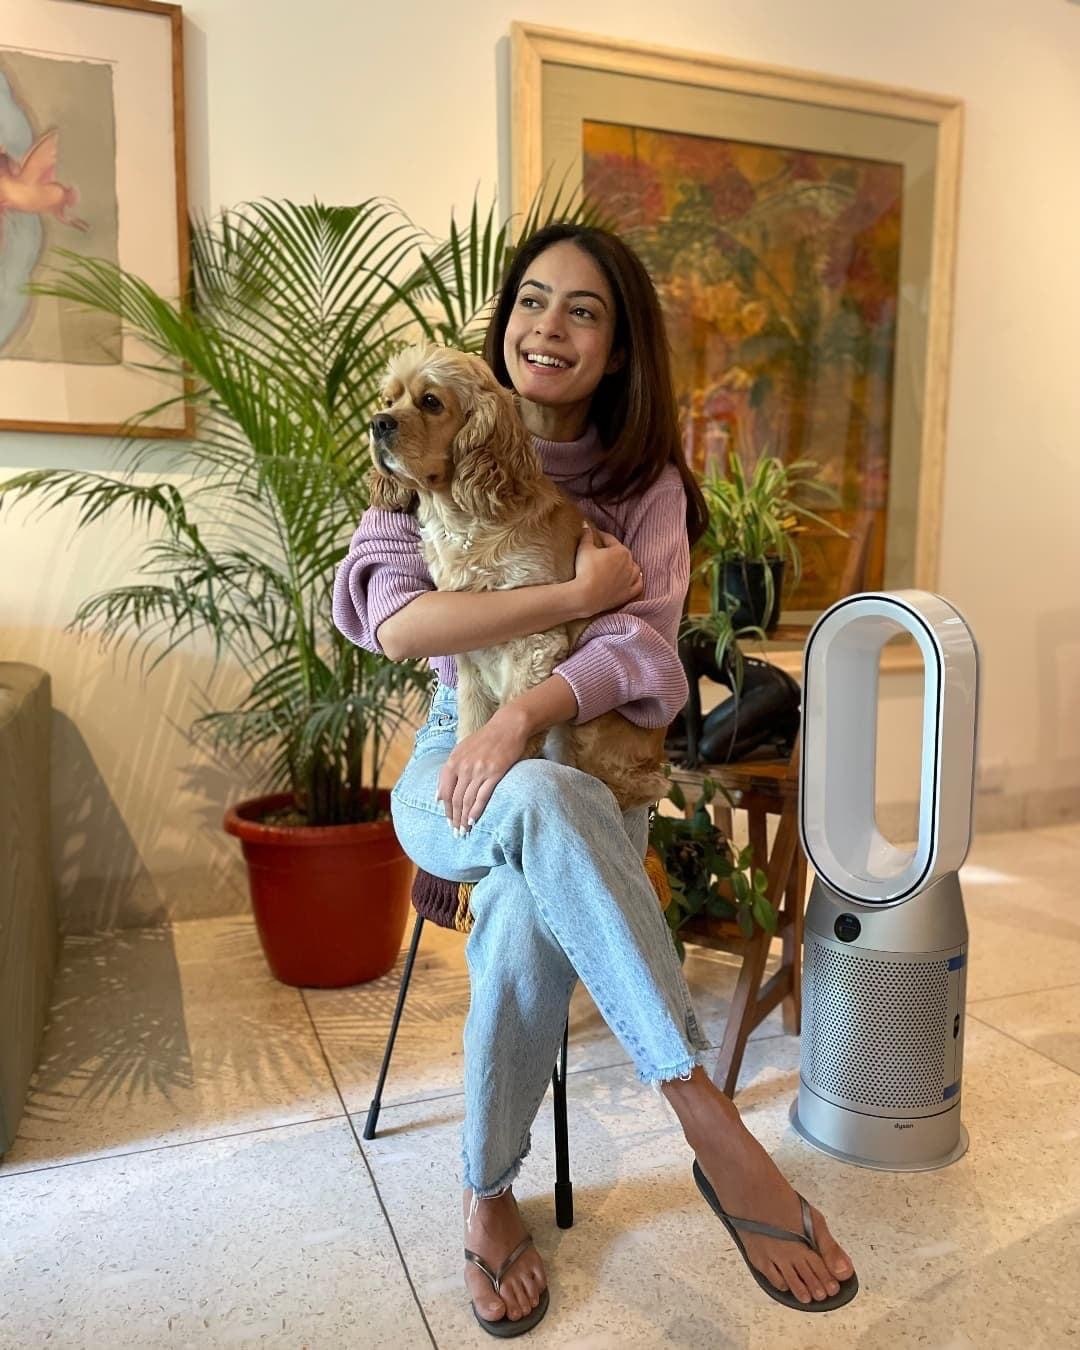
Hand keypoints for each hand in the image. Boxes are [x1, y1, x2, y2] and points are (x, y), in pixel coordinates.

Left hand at [436, 710, 528, 832]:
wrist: (507, 726)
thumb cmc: (485, 739)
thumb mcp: (461, 750)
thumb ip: (449, 772)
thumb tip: (438, 797)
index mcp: (453, 761)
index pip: (445, 791)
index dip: (446, 809)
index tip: (448, 822)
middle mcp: (464, 767)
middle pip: (456, 799)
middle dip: (454, 818)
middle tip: (456, 833)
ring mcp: (479, 770)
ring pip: (467, 800)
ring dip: (464, 818)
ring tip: (464, 831)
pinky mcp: (494, 773)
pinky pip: (482, 796)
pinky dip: (476, 810)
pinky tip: (473, 821)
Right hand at [572, 522, 643, 616]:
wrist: (586, 596)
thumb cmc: (585, 570)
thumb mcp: (584, 549)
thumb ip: (586, 535)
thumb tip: (585, 524)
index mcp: (620, 551)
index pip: (610, 540)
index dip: (601, 536)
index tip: (595, 535)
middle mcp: (630, 563)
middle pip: (624, 554)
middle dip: (615, 551)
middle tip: (605, 551)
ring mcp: (631, 580)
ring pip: (634, 569)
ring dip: (629, 566)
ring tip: (621, 565)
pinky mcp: (629, 593)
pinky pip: (638, 585)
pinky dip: (636, 581)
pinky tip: (632, 579)